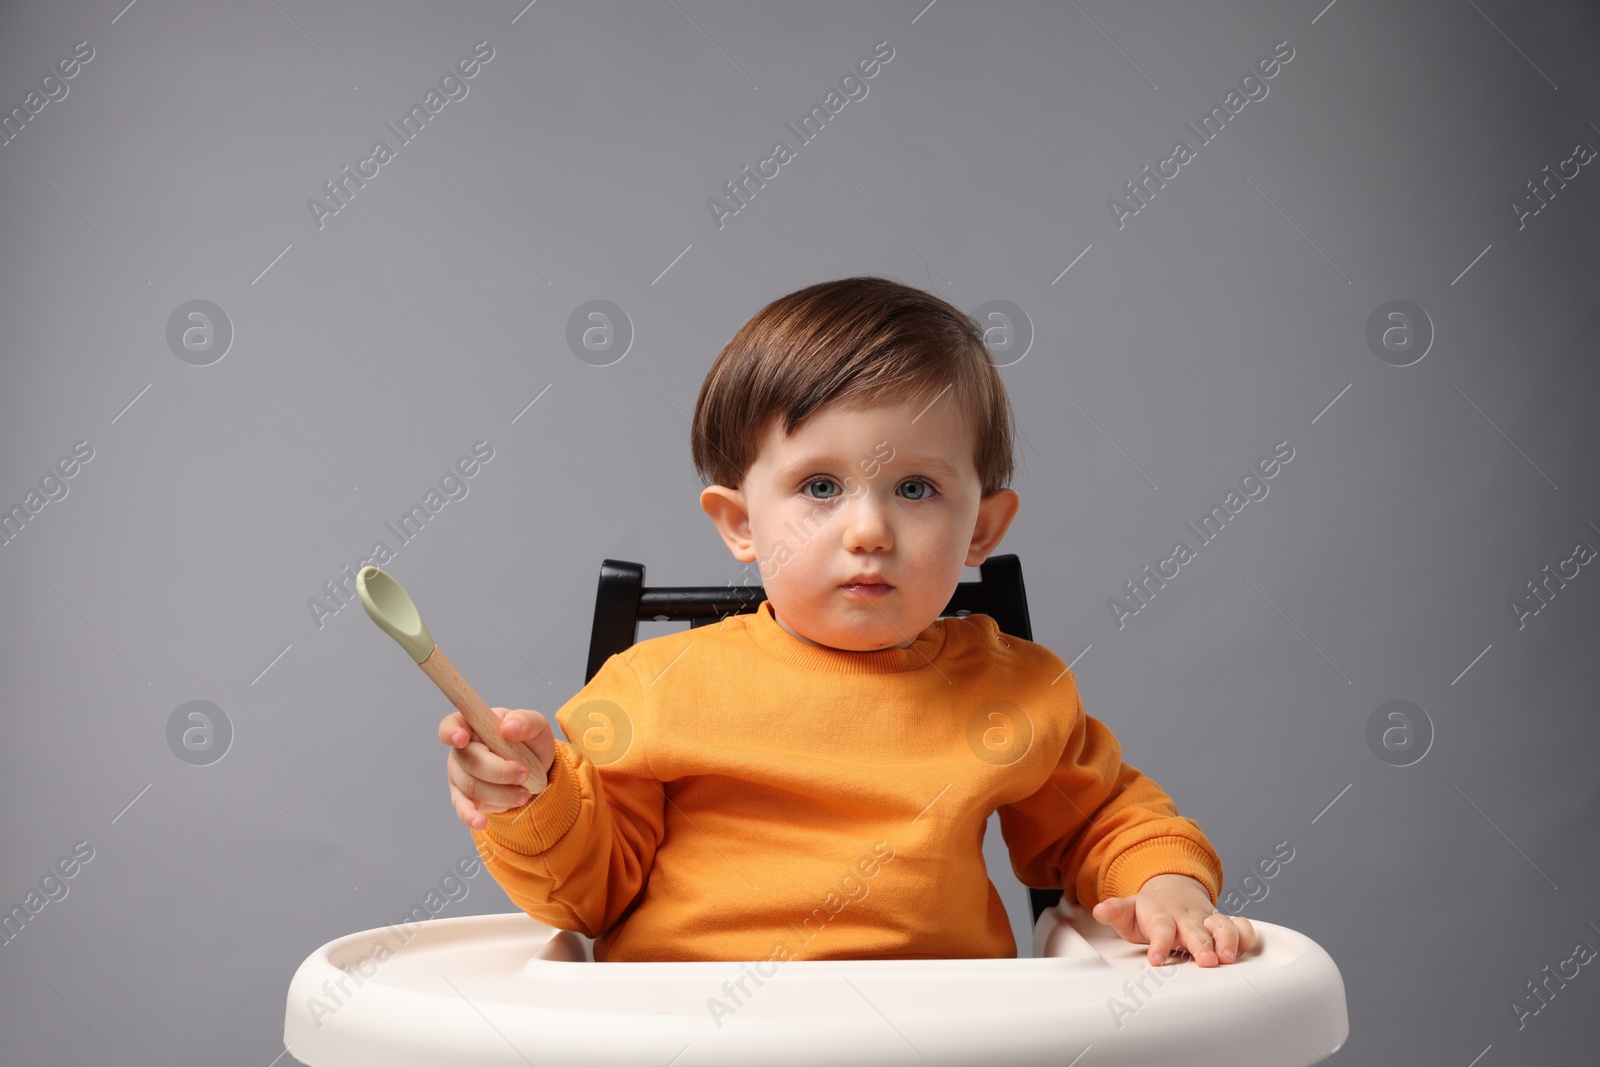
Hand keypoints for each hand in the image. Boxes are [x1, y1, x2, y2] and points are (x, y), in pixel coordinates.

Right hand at [439, 706, 555, 830]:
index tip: (462, 738)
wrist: (534, 771)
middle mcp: (461, 749)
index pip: (452, 725)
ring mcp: (459, 775)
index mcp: (474, 725)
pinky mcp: (464, 798)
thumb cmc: (529, 742)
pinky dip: (471, 816)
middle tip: (524, 774)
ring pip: (471, 786)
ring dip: (500, 793)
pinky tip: (480, 822)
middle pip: (468, 760)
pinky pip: (463, 808)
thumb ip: (525, 722)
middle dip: (499, 771)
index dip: (451, 732)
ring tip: (524, 794)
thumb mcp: (536, 726)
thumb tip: (508, 728)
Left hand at [1091, 873, 1255, 966]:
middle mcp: (1187, 918)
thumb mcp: (1128, 911)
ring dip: (1228, 940)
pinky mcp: (1223, 922)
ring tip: (1228, 957)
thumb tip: (1100, 909)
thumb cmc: (1150, 910)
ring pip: (1222, 926)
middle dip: (1202, 945)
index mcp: (1162, 916)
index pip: (1160, 929)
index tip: (1155, 959)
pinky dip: (1247, 933)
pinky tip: (1247, 945)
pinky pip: (1241, 924)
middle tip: (1206, 961)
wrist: (1170, 887)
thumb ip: (1115, 911)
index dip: (1159, 944)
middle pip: (1196, 930)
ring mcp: (1207, 919)